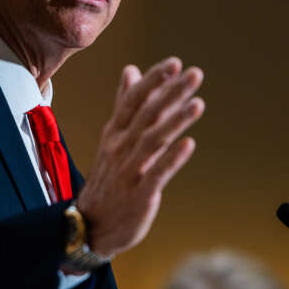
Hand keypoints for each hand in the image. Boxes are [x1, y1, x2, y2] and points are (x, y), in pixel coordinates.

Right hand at [75, 57, 203, 257]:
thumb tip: (131, 69)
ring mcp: (129, 170)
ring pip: (152, 140)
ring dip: (175, 121)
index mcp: (115, 132)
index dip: (153, 81)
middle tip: (194, 74)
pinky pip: (156, 173)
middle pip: (146, 115)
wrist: (90, 225)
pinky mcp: (139, 194)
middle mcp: (120, 147)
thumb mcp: (112, 136)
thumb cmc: (109, 178)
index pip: (134, 100)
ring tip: (198, 104)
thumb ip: (125, 103)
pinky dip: (172, 159)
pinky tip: (189, 144)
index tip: (175, 63)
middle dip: (170, 93)